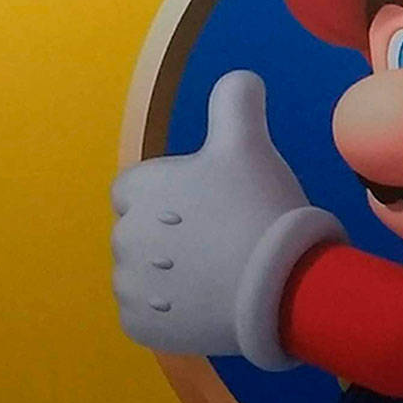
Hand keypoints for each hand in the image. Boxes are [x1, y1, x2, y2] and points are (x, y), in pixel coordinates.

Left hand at [111, 70, 343, 368]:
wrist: (279, 284)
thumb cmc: (260, 207)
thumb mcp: (249, 145)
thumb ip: (236, 101)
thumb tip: (242, 76)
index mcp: (138, 191)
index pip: (137, 191)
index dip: (175, 198)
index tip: (210, 207)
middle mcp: (122, 238)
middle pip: (141, 235)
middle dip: (171, 238)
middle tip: (221, 241)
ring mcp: (130, 287)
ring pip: (143, 276)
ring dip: (170, 276)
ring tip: (218, 275)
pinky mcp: (139, 327)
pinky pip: (147, 315)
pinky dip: (171, 312)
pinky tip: (207, 303)